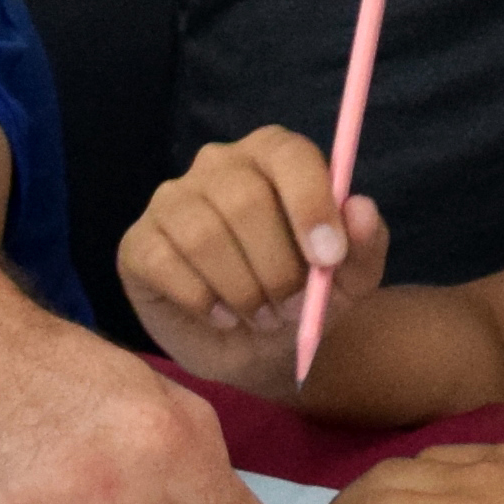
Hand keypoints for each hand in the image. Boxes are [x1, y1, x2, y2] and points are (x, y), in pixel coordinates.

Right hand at [119, 127, 382, 401]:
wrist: (254, 349)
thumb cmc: (303, 299)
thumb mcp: (349, 281)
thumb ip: (365, 244)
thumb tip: (360, 207)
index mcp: (275, 156)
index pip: (288, 154)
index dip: (310, 204)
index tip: (328, 259)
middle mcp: (219, 165)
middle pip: (244, 199)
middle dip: (277, 266)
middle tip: (291, 308)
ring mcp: (172, 200)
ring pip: (204, 234)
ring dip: (242, 289)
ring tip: (261, 315)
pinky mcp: (139, 243)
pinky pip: (165, 263)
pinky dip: (202, 300)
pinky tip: (222, 316)